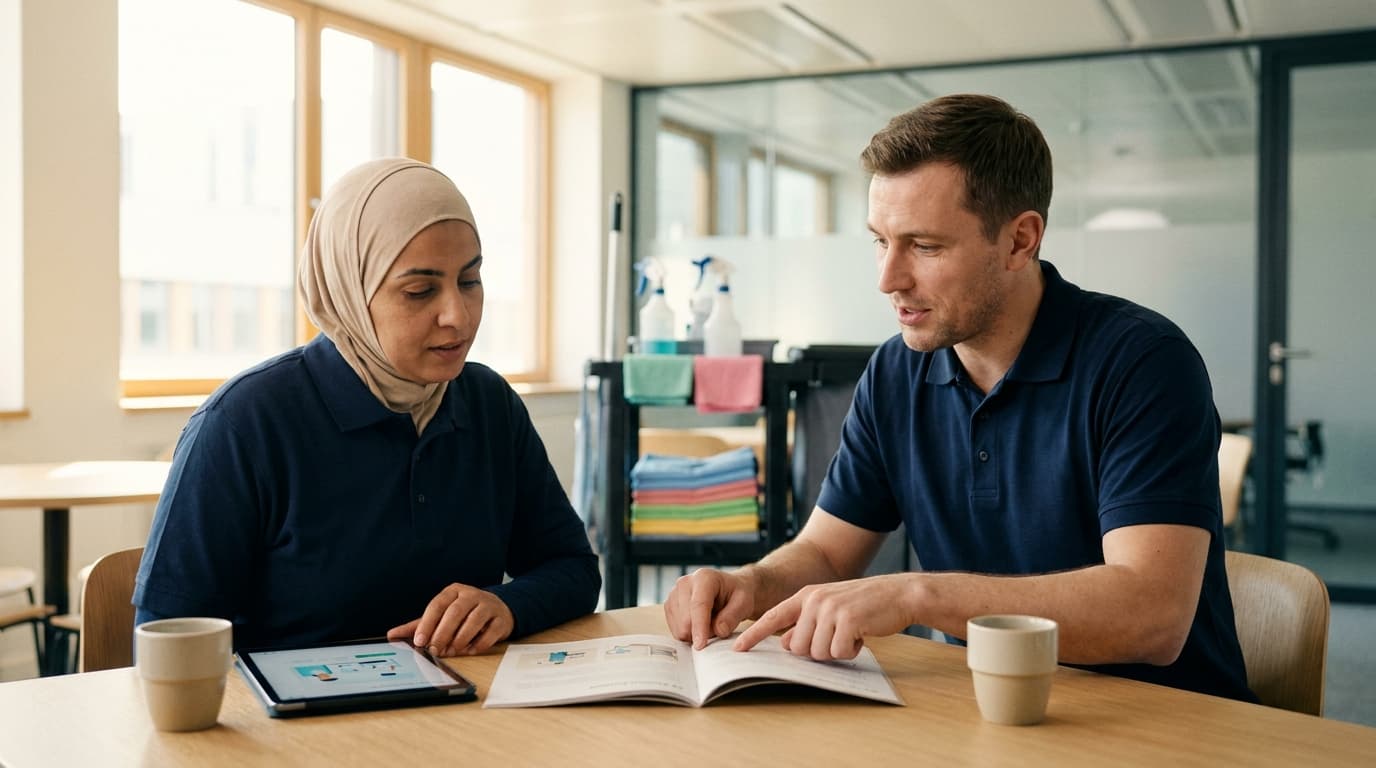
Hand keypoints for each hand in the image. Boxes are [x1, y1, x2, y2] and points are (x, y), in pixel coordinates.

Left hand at [387, 584, 513, 656]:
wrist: (498, 610)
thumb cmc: (464, 614)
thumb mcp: (441, 616)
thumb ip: (418, 626)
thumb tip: (392, 634)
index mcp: (453, 592)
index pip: (438, 605)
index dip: (428, 623)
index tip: (419, 641)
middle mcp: (471, 595)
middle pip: (456, 611)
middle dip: (443, 633)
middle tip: (435, 650)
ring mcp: (488, 605)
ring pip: (475, 619)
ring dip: (461, 638)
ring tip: (452, 651)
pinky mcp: (501, 618)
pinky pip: (491, 631)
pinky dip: (480, 643)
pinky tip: (471, 650)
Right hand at [663, 568, 756, 649]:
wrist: (729, 591)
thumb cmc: (737, 595)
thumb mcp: (744, 604)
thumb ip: (732, 616)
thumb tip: (719, 630)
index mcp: (704, 577)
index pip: (698, 605)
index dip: (699, 627)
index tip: (701, 645)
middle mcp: (685, 582)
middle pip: (685, 618)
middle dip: (701, 632)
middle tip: (718, 628)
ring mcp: (674, 594)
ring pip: (679, 627)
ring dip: (695, 634)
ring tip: (710, 623)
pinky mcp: (669, 606)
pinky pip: (675, 630)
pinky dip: (688, 634)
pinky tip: (699, 626)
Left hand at [734, 574, 915, 659]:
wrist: (899, 594)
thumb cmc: (864, 605)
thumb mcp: (830, 607)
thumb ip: (806, 622)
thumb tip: (785, 644)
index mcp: (806, 595)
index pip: (772, 616)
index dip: (753, 634)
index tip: (736, 648)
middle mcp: (814, 600)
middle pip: (797, 646)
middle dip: (817, 650)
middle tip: (837, 637)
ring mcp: (830, 608)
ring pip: (817, 652)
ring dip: (835, 651)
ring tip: (850, 634)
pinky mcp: (848, 619)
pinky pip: (838, 652)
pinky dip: (850, 651)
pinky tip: (861, 636)